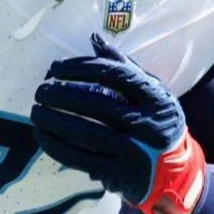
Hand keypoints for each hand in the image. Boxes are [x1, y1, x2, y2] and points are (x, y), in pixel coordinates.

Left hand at [31, 34, 208, 213]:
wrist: (177, 172)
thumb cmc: (157, 122)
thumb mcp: (153, 93)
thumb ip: (125, 67)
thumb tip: (95, 39)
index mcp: (156, 98)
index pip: (114, 74)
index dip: (80, 68)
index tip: (56, 68)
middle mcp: (147, 124)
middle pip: (96, 103)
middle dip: (61, 95)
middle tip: (40, 90)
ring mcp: (133, 152)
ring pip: (85, 133)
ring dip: (54, 121)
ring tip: (36, 111)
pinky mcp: (118, 174)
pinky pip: (80, 158)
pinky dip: (56, 146)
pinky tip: (42, 135)